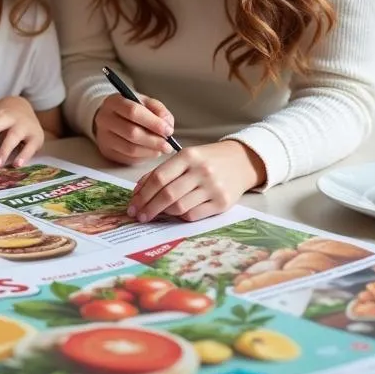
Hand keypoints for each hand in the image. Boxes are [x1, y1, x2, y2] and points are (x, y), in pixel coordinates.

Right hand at [93, 92, 174, 164]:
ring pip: (130, 148)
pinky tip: (152, 152)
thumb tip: (167, 124)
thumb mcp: (144, 102)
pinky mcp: (107, 151)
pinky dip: (144, 157)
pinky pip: (129, 158)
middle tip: (168, 144)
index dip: (153, 123)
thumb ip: (158, 110)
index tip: (168, 130)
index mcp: (113, 102)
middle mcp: (104, 119)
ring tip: (162, 148)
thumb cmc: (130, 109)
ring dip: (151, 150)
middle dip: (154, 140)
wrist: (110, 118)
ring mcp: (104, 137)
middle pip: (131, 132)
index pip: (133, 112)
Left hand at [127, 140, 265, 222]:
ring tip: (157, 212)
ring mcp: (213, 188)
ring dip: (164, 213)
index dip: (142, 194)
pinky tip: (176, 213)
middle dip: (149, 208)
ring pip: (179, 207)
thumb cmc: (206, 160)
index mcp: (188, 156)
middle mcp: (201, 171)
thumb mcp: (184, 157)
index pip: (159, 177)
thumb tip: (138, 192)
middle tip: (138, 216)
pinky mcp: (222, 203)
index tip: (132, 205)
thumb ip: (162, 171)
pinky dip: (180, 217)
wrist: (242, 161)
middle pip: (167, 194)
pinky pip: (193, 215)